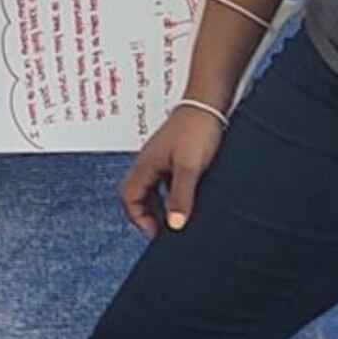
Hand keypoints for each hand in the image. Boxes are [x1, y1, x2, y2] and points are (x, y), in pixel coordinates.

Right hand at [119, 102, 228, 236]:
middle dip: (146, 215)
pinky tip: (187, 198)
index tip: (158, 235)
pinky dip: (169, 194)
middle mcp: (147, 163)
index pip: (129, 198)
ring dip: (158, 205)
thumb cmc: (197, 129)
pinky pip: (163, 181)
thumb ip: (181, 197)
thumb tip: (174, 224)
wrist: (209, 104)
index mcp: (144, 165)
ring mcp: (159, 159)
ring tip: (176, 219)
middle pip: (135, 195)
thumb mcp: (190, 168)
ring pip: (150, 188)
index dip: (140, 219)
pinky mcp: (173, 156)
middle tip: (164, 231)